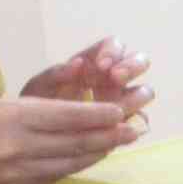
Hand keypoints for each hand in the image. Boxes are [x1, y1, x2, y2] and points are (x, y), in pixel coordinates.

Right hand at [0, 94, 140, 183]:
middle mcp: (17, 148)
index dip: (98, 115)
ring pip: (73, 162)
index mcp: (11, 118)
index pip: (66, 117)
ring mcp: (19, 173)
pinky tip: (94, 154)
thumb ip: (41, 110)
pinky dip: (80, 164)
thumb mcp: (2, 104)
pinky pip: (60, 175)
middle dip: (110, 135)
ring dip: (100, 151)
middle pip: (76, 142)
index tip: (120, 110)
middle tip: (134, 128)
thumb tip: (85, 111)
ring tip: (121, 140)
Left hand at [21, 35, 152, 116]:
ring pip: (144, 91)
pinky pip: (141, 121)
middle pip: (139, 61)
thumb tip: (77, 63)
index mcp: (94, 62)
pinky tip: (120, 127)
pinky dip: (136, 123)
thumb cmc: (38, 108)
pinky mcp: (127, 124)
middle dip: (131, 67)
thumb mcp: (38, 89)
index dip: (113, 52)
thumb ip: (54, 75)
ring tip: (117, 108)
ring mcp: (123, 101)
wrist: (39, 137)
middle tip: (115, 78)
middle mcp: (114, 78)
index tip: (102, 65)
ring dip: (135, 96)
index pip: (114, 46)